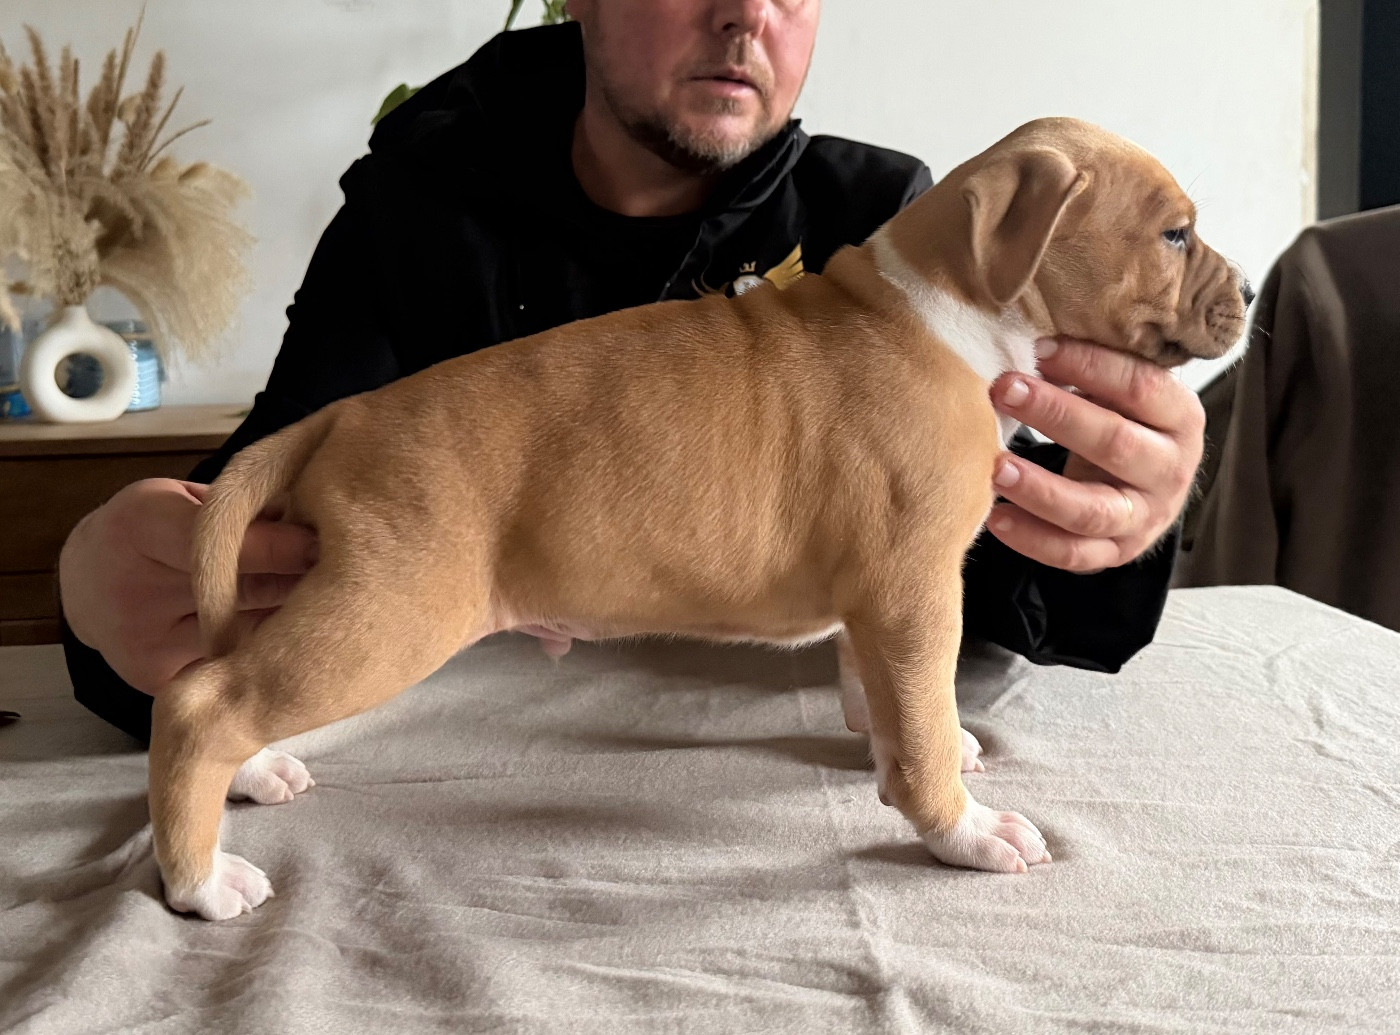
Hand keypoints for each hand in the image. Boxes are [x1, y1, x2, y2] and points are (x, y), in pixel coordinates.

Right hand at [58, 478, 318, 694]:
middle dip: (305, 585)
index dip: (287, 547)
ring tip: (339, 610)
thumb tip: (319, 525)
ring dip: (297, 622)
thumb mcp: (185, 498)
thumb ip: (243, 511)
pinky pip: (234, 664)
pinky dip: (271, 651)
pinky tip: (301, 642)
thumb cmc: (152, 530)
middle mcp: (136, 589)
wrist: (86, 583)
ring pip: (249, 634)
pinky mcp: (158, 680)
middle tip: (357, 579)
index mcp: (144, 524)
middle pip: (247, 590)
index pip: (228, 539)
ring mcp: (144, 644)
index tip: (334, 549)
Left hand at [985, 337, 1204, 573]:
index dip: (1090, 366)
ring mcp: (1145, 517)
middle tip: (1004, 388)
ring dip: (1039, 488)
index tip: (1039, 349)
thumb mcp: (1125, 393)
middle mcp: (1171, 469)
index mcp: (1181, 417)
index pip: (1141, 387)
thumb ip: (1096, 367)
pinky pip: (1074, 554)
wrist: (1148, 490)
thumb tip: (1030, 329)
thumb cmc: (1125, 422)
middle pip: (1115, 443)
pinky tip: (995, 517)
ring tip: (994, 466)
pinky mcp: (1118, 552)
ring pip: (1092, 509)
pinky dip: (1033, 539)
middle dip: (1055, 414)